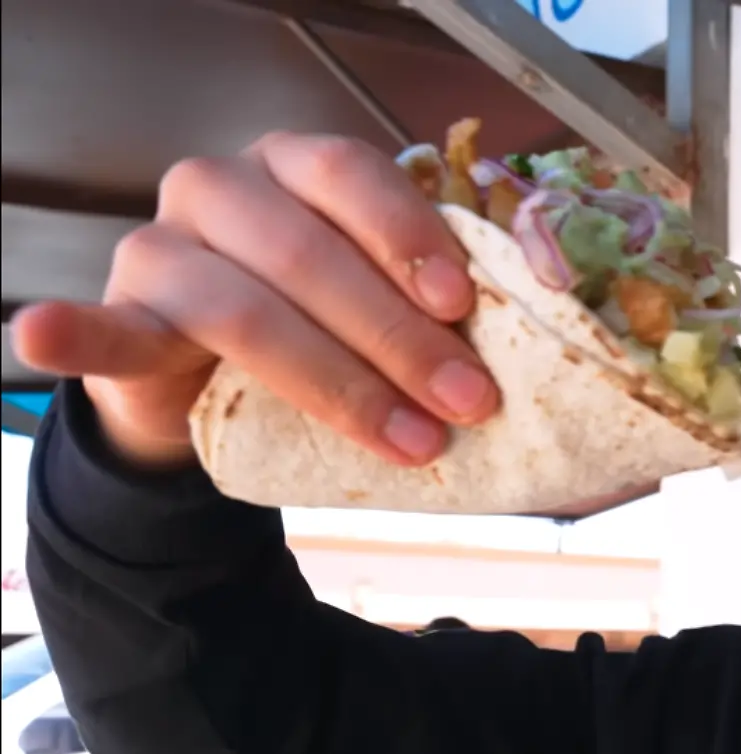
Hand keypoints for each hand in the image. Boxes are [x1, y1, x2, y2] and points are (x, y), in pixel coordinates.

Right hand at [8, 132, 498, 469]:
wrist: (220, 382)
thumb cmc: (325, 324)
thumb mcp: (383, 299)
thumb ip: (434, 298)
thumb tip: (534, 316)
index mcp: (296, 166)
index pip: (353, 175)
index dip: (409, 237)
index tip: (464, 307)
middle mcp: (223, 189)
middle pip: (310, 255)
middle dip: (399, 338)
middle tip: (468, 403)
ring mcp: (164, 249)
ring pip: (247, 308)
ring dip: (338, 384)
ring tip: (412, 443)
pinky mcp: (124, 317)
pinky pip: (101, 326)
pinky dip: (74, 332)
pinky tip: (39, 334)